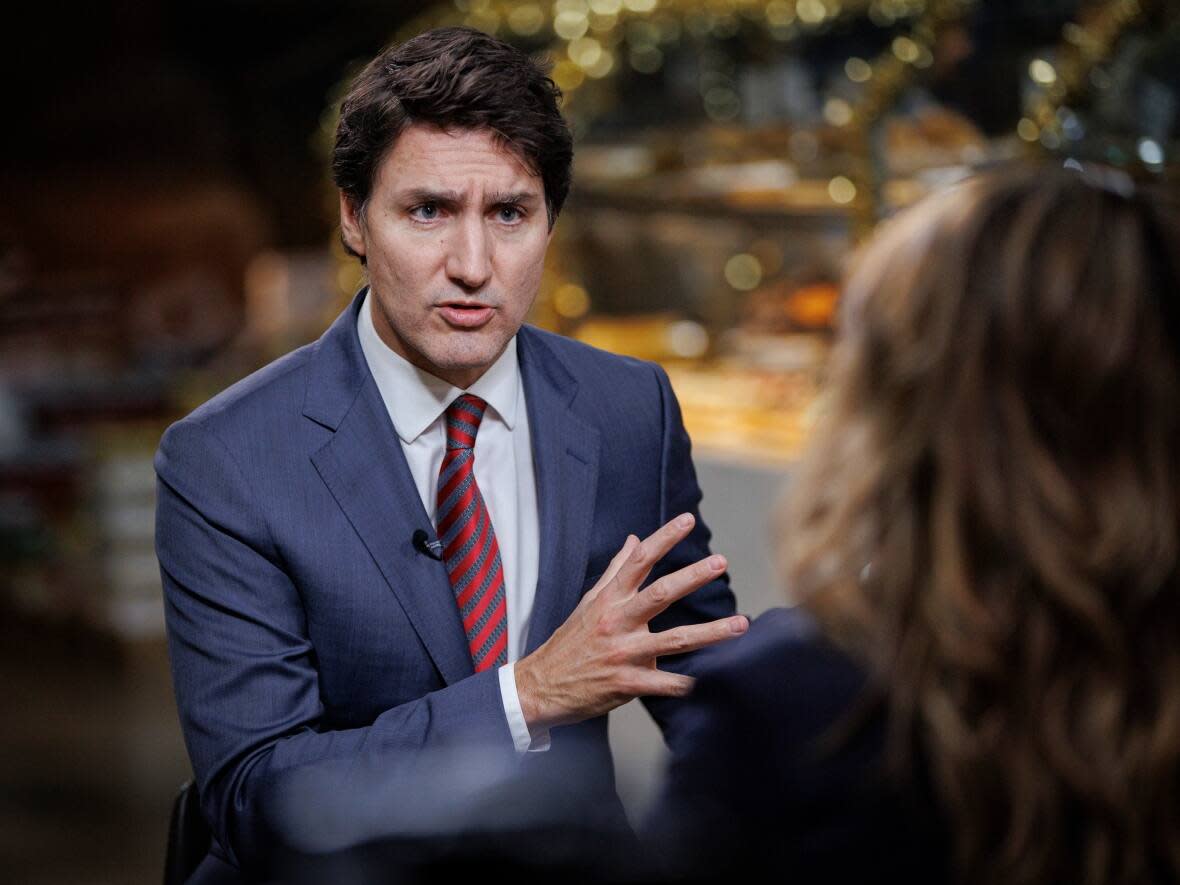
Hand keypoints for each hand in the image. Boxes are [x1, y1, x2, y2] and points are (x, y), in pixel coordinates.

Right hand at [514, 513, 747, 734]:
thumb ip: (615, 571)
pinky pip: (664, 683)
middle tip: (720, 562)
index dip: (663, 538)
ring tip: (741, 624)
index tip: (686, 520)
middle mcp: (617, 621)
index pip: (638, 560)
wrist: (541, 686)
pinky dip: (686, 683)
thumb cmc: (570, 642)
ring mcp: (622, 653)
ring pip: (674, 640)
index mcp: (609, 599)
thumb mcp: (589, 602)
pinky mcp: (625, 683)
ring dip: (711, 633)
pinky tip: (709, 681)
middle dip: (693, 577)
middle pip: (661, 594)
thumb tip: (634, 539)